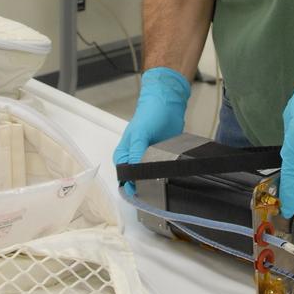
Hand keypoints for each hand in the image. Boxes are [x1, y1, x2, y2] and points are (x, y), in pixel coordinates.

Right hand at [113, 68, 190, 185]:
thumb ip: (135, 153)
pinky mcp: (162, 157)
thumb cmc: (149, 114)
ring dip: (156, 179)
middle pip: (137, 179)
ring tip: (162, 181)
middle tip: (153, 188)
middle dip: (144, 185)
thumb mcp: (139, 134)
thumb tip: (135, 173)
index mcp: (124, 154)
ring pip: (150, 176)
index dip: (132, 184)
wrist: (168, 104)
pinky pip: (162, 170)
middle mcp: (134, 158)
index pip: (125, 176)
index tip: (141, 190)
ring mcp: (149, 158)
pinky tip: (170, 174)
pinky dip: (165, 173)